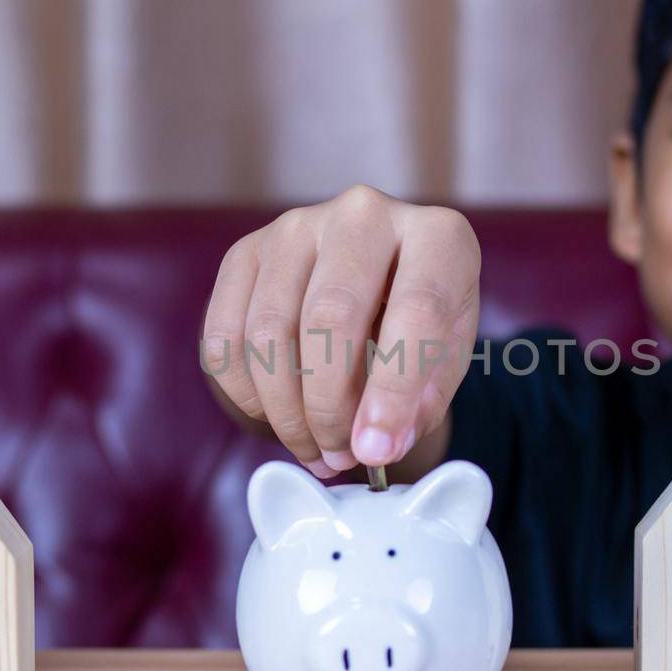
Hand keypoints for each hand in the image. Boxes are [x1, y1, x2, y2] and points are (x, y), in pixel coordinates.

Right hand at [202, 186, 479, 477]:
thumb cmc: (420, 323)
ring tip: (315, 448)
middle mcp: (364, 214)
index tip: (375, 451)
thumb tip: (375, 445)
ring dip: (286, 410)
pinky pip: (225, 335)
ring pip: (269, 330)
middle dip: (328, 407)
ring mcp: (298, 226)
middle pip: (329, 317)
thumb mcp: (446, 359)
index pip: (417, 309)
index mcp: (437, 235)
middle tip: (340, 457)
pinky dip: (245, 393)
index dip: (393, 389)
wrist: (377, 283)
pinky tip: (276, 416)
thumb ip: (420, 402)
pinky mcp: (247, 251)